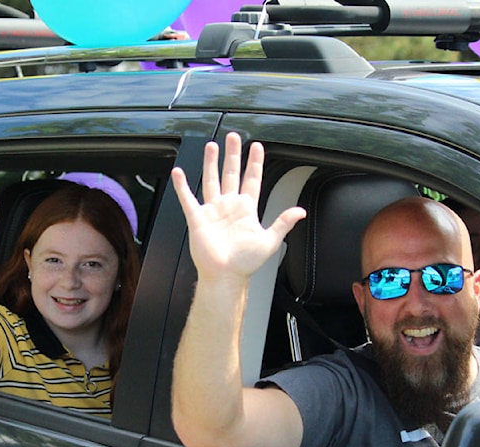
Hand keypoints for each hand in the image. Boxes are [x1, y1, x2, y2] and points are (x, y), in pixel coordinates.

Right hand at [171, 132, 305, 281]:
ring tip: (211, 145)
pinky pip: (188, 198)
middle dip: (233, 155)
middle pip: (231, 174)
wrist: (225, 276)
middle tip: (233, 137)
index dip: (254, 163)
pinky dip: (183, 186)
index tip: (257, 147)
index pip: (252, 180)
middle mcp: (229, 206)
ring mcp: (213, 211)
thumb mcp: (270, 241)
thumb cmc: (246, 263)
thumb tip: (301, 211)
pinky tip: (179, 172)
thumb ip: (283, 222)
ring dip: (211, 163)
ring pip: (212, 180)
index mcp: (247, 209)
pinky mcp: (197, 218)